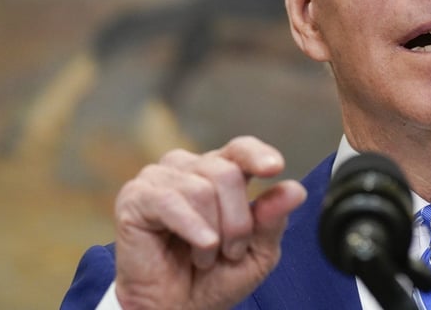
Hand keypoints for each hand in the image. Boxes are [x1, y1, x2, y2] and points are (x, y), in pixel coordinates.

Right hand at [111, 136, 306, 309]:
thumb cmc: (213, 280)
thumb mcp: (257, 253)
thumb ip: (273, 220)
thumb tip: (294, 190)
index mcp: (220, 173)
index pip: (241, 149)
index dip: (257, 155)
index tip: (273, 168)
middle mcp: (189, 168)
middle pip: (227, 173)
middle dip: (238, 221)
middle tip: (230, 252)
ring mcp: (159, 178)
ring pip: (202, 188)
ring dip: (212, 234)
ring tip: (204, 256)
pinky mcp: (135, 197)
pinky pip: (170, 201)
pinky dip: (192, 228)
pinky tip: (200, 247)